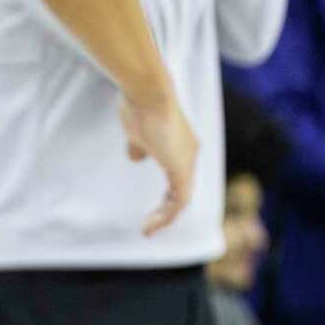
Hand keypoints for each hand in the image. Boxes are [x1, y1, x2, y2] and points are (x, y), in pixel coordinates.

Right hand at [118, 94, 198, 234]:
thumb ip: (139, 147)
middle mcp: (189, 153)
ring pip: (181, 198)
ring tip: (148, 229)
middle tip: (150, 226)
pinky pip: (179, 200)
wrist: (147, 94)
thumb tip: (135, 158)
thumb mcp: (137, 132)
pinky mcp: (182, 168)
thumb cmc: (140, 106)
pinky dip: (166, 215)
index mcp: (180, 145)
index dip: (166, 196)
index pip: (178, 177)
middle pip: (182, 190)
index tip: (151, 210)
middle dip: (166, 210)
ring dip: (165, 217)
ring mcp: (188, 161)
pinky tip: (151, 224)